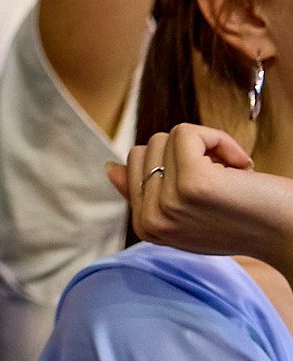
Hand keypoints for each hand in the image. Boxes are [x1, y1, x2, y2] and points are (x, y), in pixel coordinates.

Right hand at [109, 124, 292, 274]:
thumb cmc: (251, 221)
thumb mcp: (188, 212)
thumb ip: (147, 193)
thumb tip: (109, 168)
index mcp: (146, 228)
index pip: (133, 166)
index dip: (174, 164)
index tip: (209, 191)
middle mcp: (150, 221)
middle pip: (144, 148)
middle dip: (185, 154)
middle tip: (222, 184)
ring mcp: (168, 203)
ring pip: (164, 138)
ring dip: (205, 148)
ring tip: (232, 178)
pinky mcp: (191, 183)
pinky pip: (186, 132)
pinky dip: (218, 139)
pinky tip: (241, 167)